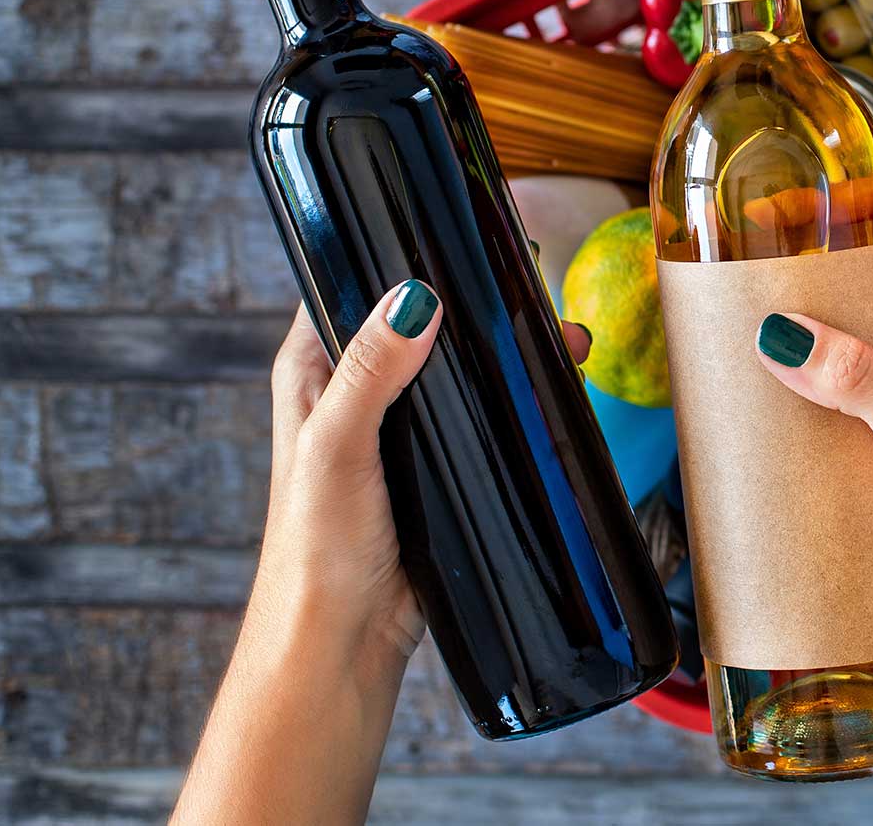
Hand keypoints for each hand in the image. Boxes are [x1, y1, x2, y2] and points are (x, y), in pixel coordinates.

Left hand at [251, 283, 595, 673]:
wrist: (343, 643)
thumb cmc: (314, 551)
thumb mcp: (337, 446)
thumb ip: (371, 370)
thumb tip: (415, 300)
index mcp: (312, 369)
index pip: (351, 280)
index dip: (398, 252)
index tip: (455, 230)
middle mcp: (353, 390)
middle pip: (420, 322)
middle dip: (476, 304)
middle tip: (532, 287)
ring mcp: (398, 429)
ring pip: (458, 371)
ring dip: (502, 354)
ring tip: (560, 340)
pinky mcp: (436, 468)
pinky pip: (479, 419)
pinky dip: (512, 403)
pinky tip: (549, 393)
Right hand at [753, 232, 872, 636]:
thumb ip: (858, 378)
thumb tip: (783, 335)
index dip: (838, 238)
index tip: (777, 228)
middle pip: (854, 314)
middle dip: (802, 310)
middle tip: (738, 304)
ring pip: (842, 371)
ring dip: (800, 372)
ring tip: (738, 366)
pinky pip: (841, 424)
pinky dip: (809, 422)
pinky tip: (771, 431)